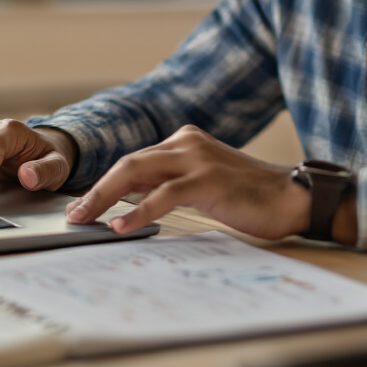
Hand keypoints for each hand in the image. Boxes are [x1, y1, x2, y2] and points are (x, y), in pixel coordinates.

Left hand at [65, 125, 316, 239]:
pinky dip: (137, 211)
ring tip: (84, 219)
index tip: (84, 205)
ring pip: (136, 172)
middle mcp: (186, 142)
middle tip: (74, 214)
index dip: (106, 184)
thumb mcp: (203, 182)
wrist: (293, 198)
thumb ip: (170, 183)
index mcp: (184, 141)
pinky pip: (162, 195)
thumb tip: (129, 201)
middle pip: (127, 163)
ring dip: (104, 197)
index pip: (135, 161)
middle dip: (96, 190)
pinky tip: (120, 225)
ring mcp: (196, 158)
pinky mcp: (206, 180)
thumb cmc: (249, 197)